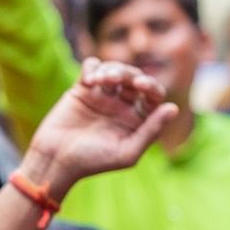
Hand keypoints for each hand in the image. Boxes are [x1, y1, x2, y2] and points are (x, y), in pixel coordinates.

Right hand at [22, 60, 176, 193]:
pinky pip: (92, 66)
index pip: (153, 96)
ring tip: (98, 80)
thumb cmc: (93, 162)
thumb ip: (152, 131)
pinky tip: (88, 80)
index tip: (139, 85)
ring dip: (110, 69)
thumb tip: (174, 108)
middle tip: (114, 79)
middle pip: (134, 77)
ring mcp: (103, 95)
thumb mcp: (127, 152)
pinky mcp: (82, 89)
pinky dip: (92, 67)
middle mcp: (122, 106)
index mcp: (138, 120)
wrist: (55, 160)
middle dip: (127, 73)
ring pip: (115, 69)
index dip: (150, 86)